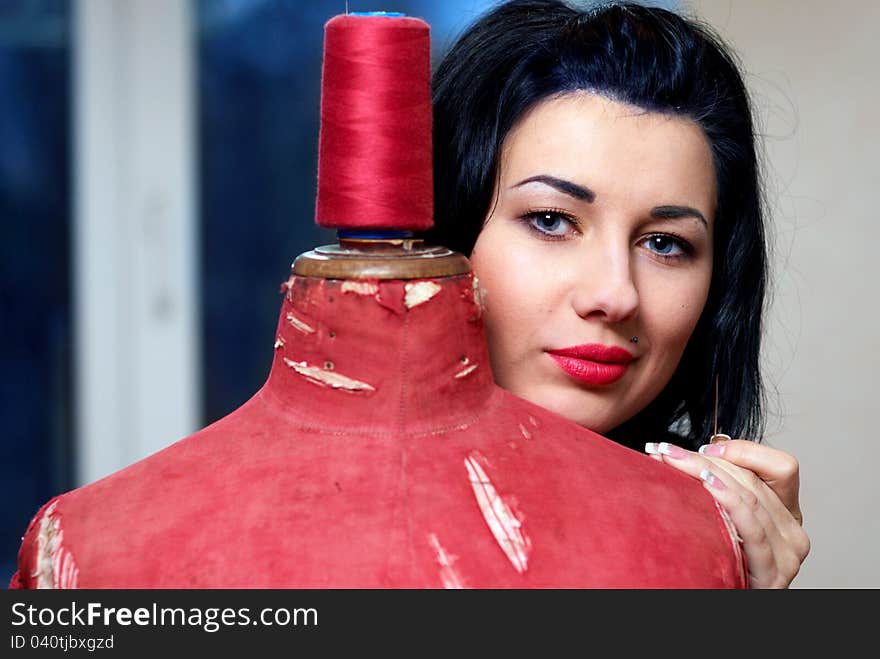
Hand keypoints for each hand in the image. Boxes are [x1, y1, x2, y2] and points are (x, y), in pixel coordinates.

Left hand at [645, 439, 809, 587]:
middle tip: (667, 450)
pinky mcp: (773, 572)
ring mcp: (788, 553)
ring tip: (673, 461)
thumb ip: (725, 488)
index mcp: (787, 512)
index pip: (783, 467)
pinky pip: (752, 527)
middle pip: (752, 480)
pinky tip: (707, 486)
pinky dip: (729, 501)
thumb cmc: (720, 560)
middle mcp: (793, 531)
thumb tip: (698, 453)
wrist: (719, 598)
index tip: (704, 448)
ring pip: (748, 497)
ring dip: (704, 473)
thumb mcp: (727, 517)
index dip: (745, 451)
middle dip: (704, 461)